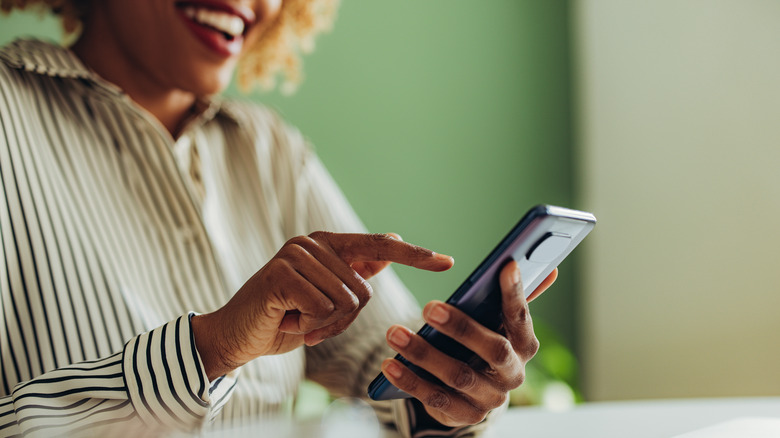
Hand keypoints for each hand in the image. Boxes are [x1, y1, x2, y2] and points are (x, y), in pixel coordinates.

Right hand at [192, 232, 452, 379]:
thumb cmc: (284, 318)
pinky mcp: (280, 273)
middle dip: (342, 320)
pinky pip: (322, 308)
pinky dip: (309, 327)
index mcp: (327, 245)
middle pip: (363, 291)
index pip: (379, 247)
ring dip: (324, 325)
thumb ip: (353, 272)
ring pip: (345, 302)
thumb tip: (389, 248)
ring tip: (296, 320)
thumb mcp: (326, 297)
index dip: (415, 256)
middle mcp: (312, 243)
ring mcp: (295, 254)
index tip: (447, 261)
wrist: (237, 336)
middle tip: (311, 323)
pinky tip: (287, 320)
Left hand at [381, 261, 556, 427]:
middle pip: (493, 350)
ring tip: (394, 332)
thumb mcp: (497, 322)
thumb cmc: (483, 344)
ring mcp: (489, 398)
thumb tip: (550, 267)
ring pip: (458, 375)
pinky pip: (435, 399)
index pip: (521, 317)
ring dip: (423, 353)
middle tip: (429, 307)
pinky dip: (410, 380)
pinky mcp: (464, 415)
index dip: (516, 293)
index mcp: (524, 345)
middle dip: (461, 327)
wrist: (473, 394)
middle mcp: (513, 374)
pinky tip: (389, 364)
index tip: (506, 266)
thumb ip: (517, 296)